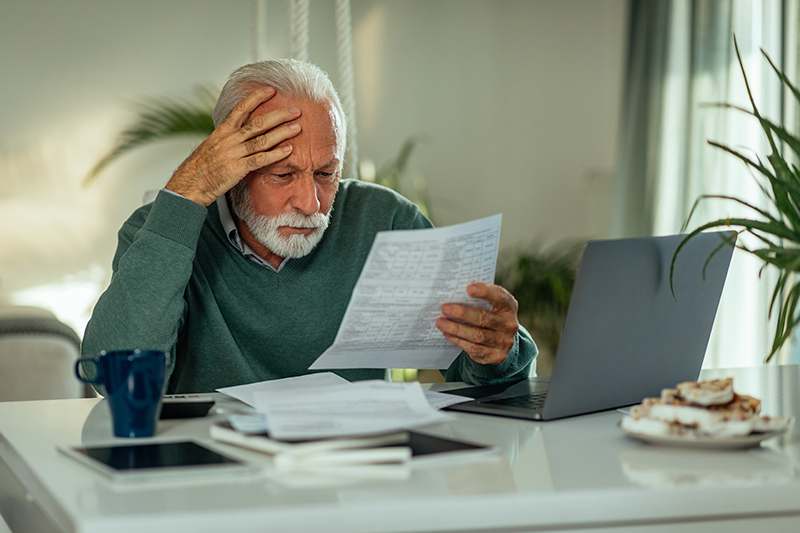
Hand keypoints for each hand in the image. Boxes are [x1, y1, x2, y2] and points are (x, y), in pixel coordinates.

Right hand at [165, 87, 301, 205]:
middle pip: (257, 123)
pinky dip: (275, 154)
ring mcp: (234, 153)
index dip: (256, 97)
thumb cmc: (200, 168)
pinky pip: (260, 159)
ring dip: (282, 133)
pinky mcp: (237, 169)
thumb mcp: (211, 147)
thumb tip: (239, 131)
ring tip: (297, 127)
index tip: (271, 90)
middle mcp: (229, 139)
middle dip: (278, 115)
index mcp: (222, 131)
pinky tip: (288, 150)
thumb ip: (227, 138)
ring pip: (262, 139)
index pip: (240, 108)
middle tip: (295, 110)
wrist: (189, 185)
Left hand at [436, 283, 519, 364]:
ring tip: (441, 322)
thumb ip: (476, 299)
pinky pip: (474, 348)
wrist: (500, 341)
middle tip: (445, 309)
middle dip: (463, 313)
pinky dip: (458, 340)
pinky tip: (447, 334)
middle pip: (484, 318)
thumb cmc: (489, 315)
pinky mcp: (496, 356)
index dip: (485, 291)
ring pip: (477, 335)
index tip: (469, 288)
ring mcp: (504, 342)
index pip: (499, 296)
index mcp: (509, 306)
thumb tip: (452, 292)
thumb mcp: (489, 305)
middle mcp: (509, 324)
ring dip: (456, 328)